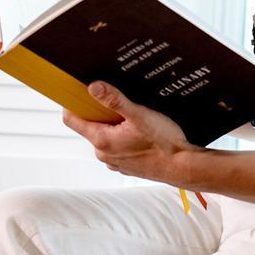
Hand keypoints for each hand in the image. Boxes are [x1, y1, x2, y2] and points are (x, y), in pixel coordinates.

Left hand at [62, 81, 199, 183]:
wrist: (182, 166)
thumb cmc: (163, 144)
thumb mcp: (139, 115)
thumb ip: (114, 100)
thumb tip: (94, 87)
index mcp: (102, 141)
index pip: (71, 119)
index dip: (74, 102)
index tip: (81, 90)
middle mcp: (103, 153)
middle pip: (90, 125)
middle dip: (101, 111)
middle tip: (120, 101)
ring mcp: (114, 161)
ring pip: (105, 135)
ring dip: (114, 123)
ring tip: (135, 117)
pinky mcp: (125, 164)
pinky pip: (117, 144)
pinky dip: (123, 135)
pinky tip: (141, 131)